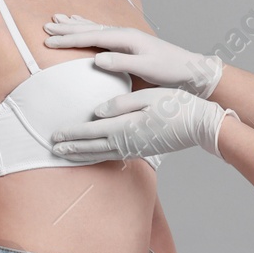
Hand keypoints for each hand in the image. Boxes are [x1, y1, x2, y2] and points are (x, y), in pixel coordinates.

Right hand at [43, 15, 223, 98]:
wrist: (189, 68)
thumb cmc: (170, 70)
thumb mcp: (146, 68)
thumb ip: (122, 63)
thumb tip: (98, 59)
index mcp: (126, 38)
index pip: (91, 37)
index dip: (69, 39)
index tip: (49, 40)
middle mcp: (124, 33)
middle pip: (89, 28)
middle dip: (66, 28)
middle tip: (45, 26)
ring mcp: (126, 37)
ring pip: (93, 27)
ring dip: (74, 25)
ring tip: (57, 19)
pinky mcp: (128, 43)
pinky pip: (101, 32)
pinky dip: (87, 27)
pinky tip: (83, 26)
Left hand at [51, 87, 236, 160]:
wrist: (201, 125)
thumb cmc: (177, 105)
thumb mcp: (148, 97)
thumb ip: (121, 103)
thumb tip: (97, 111)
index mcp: (126, 126)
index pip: (90, 131)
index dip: (71, 134)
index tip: (54, 136)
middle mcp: (127, 141)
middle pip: (92, 147)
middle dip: (71, 148)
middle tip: (52, 150)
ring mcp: (136, 149)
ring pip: (102, 154)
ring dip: (83, 155)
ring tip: (67, 155)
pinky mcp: (143, 151)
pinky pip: (115, 155)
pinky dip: (99, 156)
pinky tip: (95, 154)